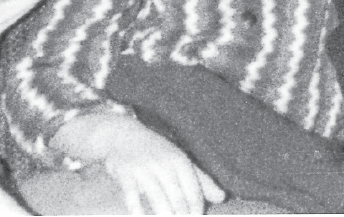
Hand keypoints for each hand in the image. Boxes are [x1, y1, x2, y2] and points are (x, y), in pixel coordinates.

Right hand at [52, 112, 224, 213]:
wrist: (122, 135)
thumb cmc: (156, 151)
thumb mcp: (179, 160)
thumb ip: (201, 179)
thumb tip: (222, 197)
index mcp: (179, 160)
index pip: (193, 191)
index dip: (196, 210)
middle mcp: (163, 164)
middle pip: (176, 197)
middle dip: (181, 216)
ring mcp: (144, 168)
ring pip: (157, 198)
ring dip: (164, 215)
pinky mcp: (126, 174)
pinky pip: (132, 194)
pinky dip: (136, 208)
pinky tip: (140, 216)